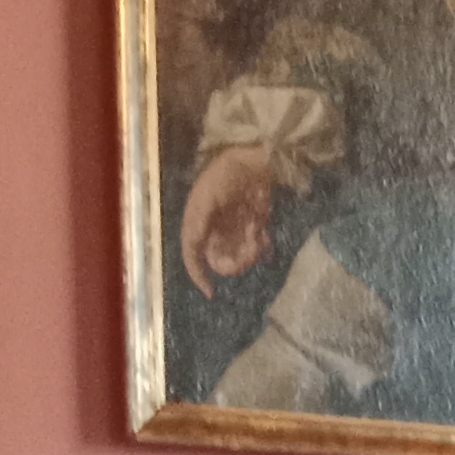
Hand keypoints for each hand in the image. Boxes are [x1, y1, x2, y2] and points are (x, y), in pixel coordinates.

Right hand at [180, 144, 274, 296]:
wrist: (251, 163)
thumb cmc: (225, 176)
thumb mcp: (208, 196)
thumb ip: (200, 222)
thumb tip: (191, 244)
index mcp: (197, 225)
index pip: (193, 257)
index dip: (198, 276)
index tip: (210, 291)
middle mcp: (214, 233)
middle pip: (222, 262)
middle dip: (238, 260)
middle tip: (253, 245)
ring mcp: (233, 233)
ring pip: (241, 258)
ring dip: (252, 251)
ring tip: (258, 230)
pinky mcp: (251, 230)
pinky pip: (257, 249)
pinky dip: (262, 246)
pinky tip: (263, 231)